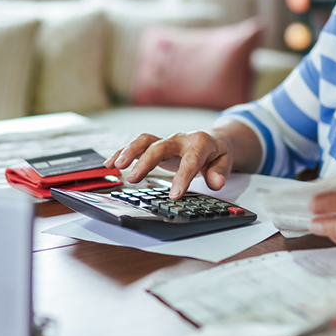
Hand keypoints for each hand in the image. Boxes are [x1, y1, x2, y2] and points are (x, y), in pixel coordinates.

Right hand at [104, 131, 232, 198]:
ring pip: (144, 141)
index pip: (190, 161)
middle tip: (134, 179)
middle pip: (160, 147)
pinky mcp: (155, 144)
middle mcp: (179, 139)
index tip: (175, 195)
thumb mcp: (225, 162)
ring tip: (116, 166)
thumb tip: (216, 183)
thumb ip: (219, 172)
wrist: (212, 139)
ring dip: (129, 152)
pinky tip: (110, 164)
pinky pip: (137, 146)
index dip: (182, 178)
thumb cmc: (216, 153)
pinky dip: (122, 153)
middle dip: (145, 162)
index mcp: (199, 143)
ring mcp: (166, 141)